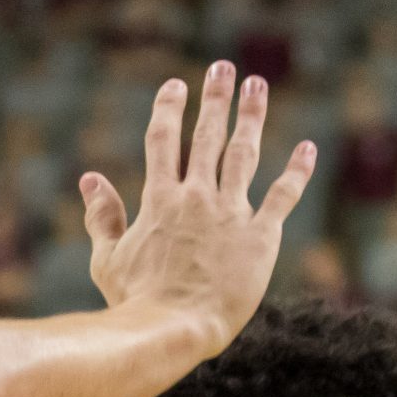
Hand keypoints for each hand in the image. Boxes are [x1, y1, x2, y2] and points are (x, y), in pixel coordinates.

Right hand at [82, 61, 317, 348]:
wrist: (174, 329)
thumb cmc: (136, 301)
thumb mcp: (108, 258)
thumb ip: (102, 216)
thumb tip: (90, 179)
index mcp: (160, 200)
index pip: (164, 141)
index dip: (169, 109)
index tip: (176, 86)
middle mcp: (197, 198)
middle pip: (207, 136)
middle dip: (215, 98)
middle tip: (222, 67)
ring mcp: (231, 214)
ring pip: (244, 154)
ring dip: (251, 117)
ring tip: (257, 86)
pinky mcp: (260, 237)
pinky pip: (282, 196)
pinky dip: (297, 171)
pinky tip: (306, 149)